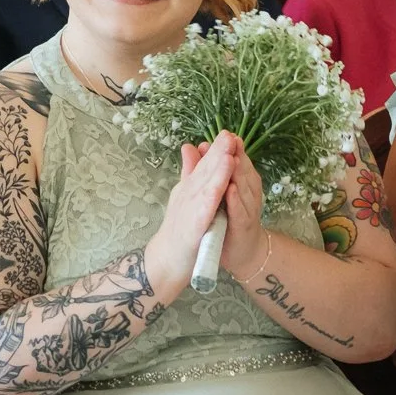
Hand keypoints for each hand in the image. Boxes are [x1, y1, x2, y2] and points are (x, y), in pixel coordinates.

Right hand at [145, 136, 239, 292]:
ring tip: (228, 152)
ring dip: (217, 169)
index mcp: (189, 188)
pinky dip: (213, 195)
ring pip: (206, 185)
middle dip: (217, 153)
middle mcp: (188, 195)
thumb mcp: (183, 197)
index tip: (228, 134)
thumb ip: (189, 174)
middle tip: (228, 135)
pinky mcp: (193, 226)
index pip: (203, 166)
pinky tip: (223, 184)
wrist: (167, 260)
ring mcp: (190, 209)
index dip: (215, 150)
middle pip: (204, 171)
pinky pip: (205, 209)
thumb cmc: (178, 230)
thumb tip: (189, 147)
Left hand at [218, 141, 271, 281]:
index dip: (232, 149)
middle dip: (237, 155)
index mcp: (242, 185)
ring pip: (245, 189)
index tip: (225, 135)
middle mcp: (249, 195)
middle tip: (230, 140)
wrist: (240, 253)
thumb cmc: (228, 221)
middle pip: (244, 171)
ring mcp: (248, 211)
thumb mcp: (216, 192)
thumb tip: (198, 145)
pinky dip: (236, 202)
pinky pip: (240, 213)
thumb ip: (206, 170)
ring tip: (232, 159)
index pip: (238, 163)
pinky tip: (230, 191)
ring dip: (239, 175)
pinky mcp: (243, 228)